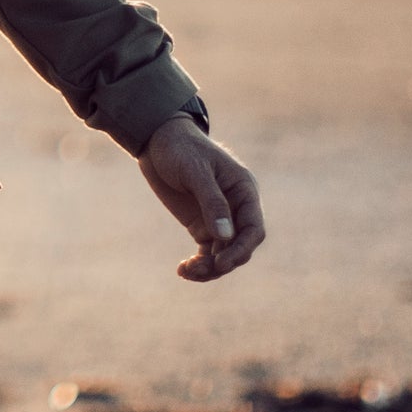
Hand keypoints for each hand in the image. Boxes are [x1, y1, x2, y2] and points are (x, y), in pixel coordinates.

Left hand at [139, 115, 266, 281]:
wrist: (157, 140)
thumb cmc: (181, 148)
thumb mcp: (195, 171)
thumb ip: (212, 202)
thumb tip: (226, 236)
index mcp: (244, 190)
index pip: (254, 229)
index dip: (242, 249)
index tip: (221, 263)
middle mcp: (236, 208)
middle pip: (241, 246)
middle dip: (223, 262)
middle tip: (196, 269)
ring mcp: (219, 218)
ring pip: (224, 254)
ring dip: (209, 268)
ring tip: (186, 271)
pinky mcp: (202, 225)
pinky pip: (207, 252)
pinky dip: (199, 264)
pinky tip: (183, 270)